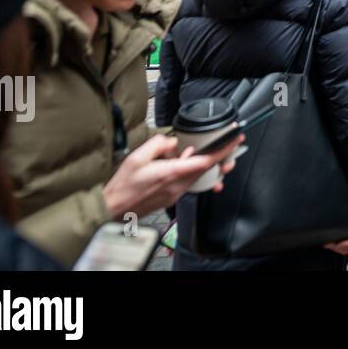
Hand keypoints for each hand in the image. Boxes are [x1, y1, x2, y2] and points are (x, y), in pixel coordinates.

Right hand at [102, 133, 243, 218]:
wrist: (113, 208)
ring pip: (200, 177)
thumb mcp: (137, 157)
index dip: (223, 150)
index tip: (234, 140)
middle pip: (207, 170)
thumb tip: (173, 142)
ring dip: (211, 166)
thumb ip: (157, 145)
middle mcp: (178, 186)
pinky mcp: (172, 197)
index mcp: (171, 174)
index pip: (205, 161)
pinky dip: (196, 172)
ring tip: (220, 156)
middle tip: (233, 145)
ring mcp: (176, 193)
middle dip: (222, 157)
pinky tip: (192, 164)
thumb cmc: (123, 185)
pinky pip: (190, 183)